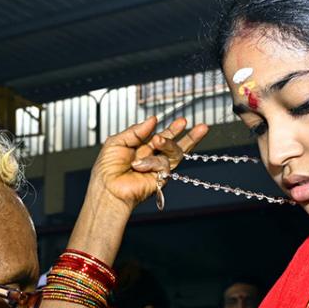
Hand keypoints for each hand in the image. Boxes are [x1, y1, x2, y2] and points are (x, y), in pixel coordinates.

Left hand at [85, 116, 208, 214]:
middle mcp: (152, 158)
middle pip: (176, 146)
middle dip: (189, 137)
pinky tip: (140, 166)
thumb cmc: (108, 169)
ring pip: (175, 152)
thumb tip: (153, 120)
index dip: (173, 130)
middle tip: (201, 128)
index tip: (183, 122)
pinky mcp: (161, 178)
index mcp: (143, 149)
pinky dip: (151, 162)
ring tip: (158, 141)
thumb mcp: (118, 141)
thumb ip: (136, 130)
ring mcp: (158, 169)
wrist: (109, 188)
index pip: (162, 137)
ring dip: (168, 143)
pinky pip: (164, 163)